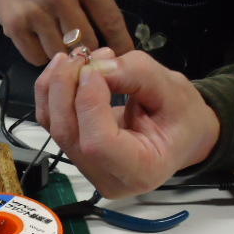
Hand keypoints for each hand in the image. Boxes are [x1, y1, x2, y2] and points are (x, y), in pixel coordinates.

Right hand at [0, 0, 133, 65]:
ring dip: (62, 53)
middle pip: (87, 42)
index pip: (110, 21)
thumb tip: (113, 32)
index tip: (125, 55)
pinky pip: (36, 57)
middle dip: (89, 50)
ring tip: (58, 41)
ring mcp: (36, 13)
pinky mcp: (15, 26)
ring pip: (60, 53)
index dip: (121, 42)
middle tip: (86, 52)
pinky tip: (40, 40)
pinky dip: (40, 54)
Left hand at [35, 49, 220, 197]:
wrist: (180, 137)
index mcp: (140, 171)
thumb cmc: (182, 118)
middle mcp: (107, 178)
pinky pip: (52, 124)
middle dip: (66, 88)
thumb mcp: (175, 90)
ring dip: (54, 87)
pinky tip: (65, 70)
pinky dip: (51, 94)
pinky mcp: (75, 154)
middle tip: (82, 55)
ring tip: (74, 57)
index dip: (89, 101)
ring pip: (54, 127)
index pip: (98, 143)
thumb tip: (97, 65)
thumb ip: (138, 75)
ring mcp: (87, 170)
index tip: (96, 67)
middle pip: (68, 133)